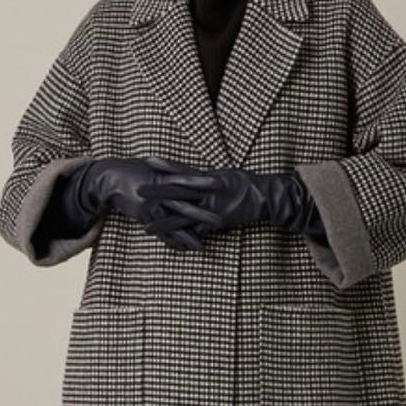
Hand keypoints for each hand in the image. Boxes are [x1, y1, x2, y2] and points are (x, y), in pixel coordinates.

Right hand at [78, 156, 214, 250]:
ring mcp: (152, 204)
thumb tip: (186, 173)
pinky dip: (170, 241)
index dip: (204, 181)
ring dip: (188, 235)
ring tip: (201, 247)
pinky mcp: (144, 214)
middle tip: (220, 221)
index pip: (189, 178)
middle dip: (202, 214)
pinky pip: (159, 231)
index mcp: (166, 176)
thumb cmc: (135, 170)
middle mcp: (161, 190)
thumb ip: (171, 172)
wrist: (111, 178)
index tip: (221, 183)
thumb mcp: (155, 168)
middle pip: (185, 203)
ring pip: (173, 222)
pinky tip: (180, 250)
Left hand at [138, 160, 318, 240]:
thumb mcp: (229, 176)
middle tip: (138, 190)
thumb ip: (211, 179)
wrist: (268, 197)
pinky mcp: (217, 221)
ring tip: (145, 225)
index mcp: (210, 176)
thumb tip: (200, 178)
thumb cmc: (250, 184)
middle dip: (157, 191)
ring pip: (183, 214)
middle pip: (177, 190)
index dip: (166, 165)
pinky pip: (198, 231)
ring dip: (163, 220)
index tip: (149, 160)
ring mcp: (212, 206)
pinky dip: (184, 238)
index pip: (184, 170)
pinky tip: (171, 244)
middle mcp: (208, 190)